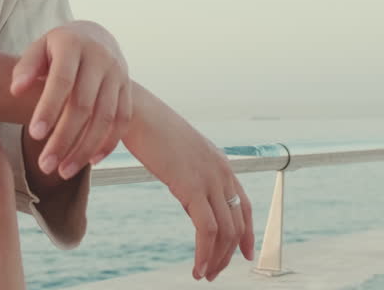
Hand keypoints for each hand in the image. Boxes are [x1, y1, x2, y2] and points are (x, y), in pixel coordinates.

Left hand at [9, 20, 131, 179]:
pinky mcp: (128, 89)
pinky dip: (108, 144)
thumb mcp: (39, 47)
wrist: (96, 36)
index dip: (49, 108)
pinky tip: (90, 161)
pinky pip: (122, 121)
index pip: (62, 80)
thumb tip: (15, 91)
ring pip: (105, 118)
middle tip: (45, 166)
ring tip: (63, 171)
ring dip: (85, 148)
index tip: (34, 135)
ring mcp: (118, 74)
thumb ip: (26, 67)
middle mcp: (100, 59)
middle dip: (64, 139)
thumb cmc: (58, 48)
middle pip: (84, 105)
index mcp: (73, 45)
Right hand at [124, 92, 254, 281]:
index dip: (247, 233)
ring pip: (226, 231)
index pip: (243, 204)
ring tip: (203, 274)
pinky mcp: (192, 186)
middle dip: (228, 254)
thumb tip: (191, 203)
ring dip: (216, 259)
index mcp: (219, 163)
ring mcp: (209, 178)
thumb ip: (191, 178)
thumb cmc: (150, 130)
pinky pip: (207, 230)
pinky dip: (205, 253)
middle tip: (213, 272)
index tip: (245, 254)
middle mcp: (221, 171)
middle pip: (237, 223)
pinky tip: (197, 267)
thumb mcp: (179, 156)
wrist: (136, 111)